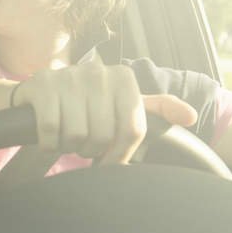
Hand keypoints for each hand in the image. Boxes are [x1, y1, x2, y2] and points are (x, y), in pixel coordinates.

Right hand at [10, 59, 198, 163]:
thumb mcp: (123, 103)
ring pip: (78, 136)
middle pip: (104, 136)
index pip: (132, 130)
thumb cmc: (88, 104)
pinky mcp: (42, 85)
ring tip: (67, 136)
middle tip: (83, 144)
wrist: (40, 92)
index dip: (120, 155)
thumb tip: (191, 116)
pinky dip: (49, 143)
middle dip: (91, 150)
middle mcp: (98, 72)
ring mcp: (68, 76)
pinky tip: (50, 136)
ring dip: (69, 146)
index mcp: (124, 77)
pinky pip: (52, 131)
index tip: (109, 161)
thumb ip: (158, 109)